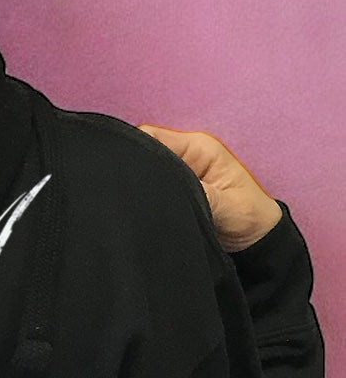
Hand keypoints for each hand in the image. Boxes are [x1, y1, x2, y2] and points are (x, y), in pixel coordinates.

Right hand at [136, 124, 283, 252]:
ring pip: (146, 170)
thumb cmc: (249, 218)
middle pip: (145, 151)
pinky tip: (138, 209)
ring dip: (139, 184)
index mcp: (198, 149)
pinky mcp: (176, 190)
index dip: (134, 149)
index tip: (123, 171)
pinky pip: (153, 186)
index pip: (153, 136)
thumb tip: (165, 188)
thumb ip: (196, 194)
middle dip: (133, 168)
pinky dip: (145, 196)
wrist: (255, 240)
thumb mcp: (225, 206)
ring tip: (130, 203)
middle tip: (124, 193)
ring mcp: (179, 173)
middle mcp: (185, 156)